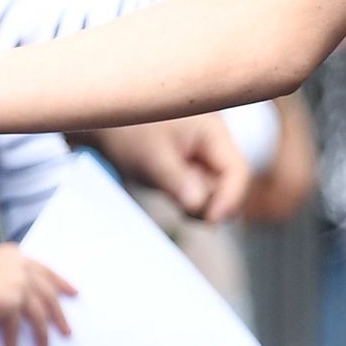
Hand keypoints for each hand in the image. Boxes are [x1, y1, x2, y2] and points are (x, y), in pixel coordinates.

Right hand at [0, 243, 75, 345]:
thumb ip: (3, 274)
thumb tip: (14, 290)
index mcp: (16, 256)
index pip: (46, 270)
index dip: (61, 283)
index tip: (73, 293)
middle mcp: (22, 268)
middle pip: (49, 295)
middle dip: (59, 316)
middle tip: (67, 332)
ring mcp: (18, 285)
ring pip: (39, 316)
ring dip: (43, 337)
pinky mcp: (10, 303)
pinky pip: (16, 329)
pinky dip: (14, 345)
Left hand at [91, 114, 250, 223]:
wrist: (107, 124)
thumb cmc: (128, 131)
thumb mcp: (151, 158)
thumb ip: (176, 181)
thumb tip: (199, 205)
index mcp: (214, 133)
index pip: (238, 172)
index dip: (231, 200)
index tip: (210, 221)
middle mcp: (215, 145)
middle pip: (229, 187)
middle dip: (210, 203)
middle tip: (179, 206)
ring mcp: (204, 158)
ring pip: (215, 194)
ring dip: (196, 204)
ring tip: (165, 186)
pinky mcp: (192, 170)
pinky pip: (200, 195)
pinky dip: (187, 201)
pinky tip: (167, 187)